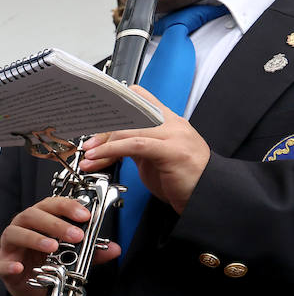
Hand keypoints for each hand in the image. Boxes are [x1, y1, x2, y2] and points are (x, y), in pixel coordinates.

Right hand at [0, 195, 120, 295]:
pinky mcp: (4, 266)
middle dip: (56, 223)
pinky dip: (10, 265)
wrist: (33, 288)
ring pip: (16, 233)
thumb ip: (92, 251)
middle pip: (33, 215)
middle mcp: (23, 227)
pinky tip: (20, 267)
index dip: (68, 206)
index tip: (85, 215)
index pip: (51, 204)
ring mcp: (11, 246)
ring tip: (53, 247)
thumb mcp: (74, 256)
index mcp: (40, 219)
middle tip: (76, 235)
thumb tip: (115, 249)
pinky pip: (3, 264)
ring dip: (35, 238)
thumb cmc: (49, 263)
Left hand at [80, 86, 209, 213]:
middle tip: (87, 144)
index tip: (93, 120)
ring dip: (103, 142)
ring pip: (129, 128)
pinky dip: (112, 150)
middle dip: (103, 129)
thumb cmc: (182, 180)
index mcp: (168, 121)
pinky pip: (135, 144)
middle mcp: (172, 123)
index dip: (114, 105)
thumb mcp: (154, 157)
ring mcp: (174, 135)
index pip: (138, 98)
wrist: (208, 197)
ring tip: (88, 155)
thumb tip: (108, 143)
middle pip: (129, 114)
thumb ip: (135, 145)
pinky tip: (99, 158)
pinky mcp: (172, 151)